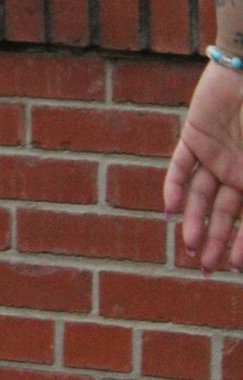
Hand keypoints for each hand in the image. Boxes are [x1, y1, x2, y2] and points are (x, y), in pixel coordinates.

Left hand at [164, 60, 242, 270]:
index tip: (236, 269)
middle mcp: (236, 171)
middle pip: (222, 213)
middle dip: (214, 242)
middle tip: (204, 269)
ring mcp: (214, 155)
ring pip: (199, 195)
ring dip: (192, 219)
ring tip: (186, 246)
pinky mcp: (195, 136)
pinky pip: (181, 165)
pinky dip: (172, 185)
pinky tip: (168, 209)